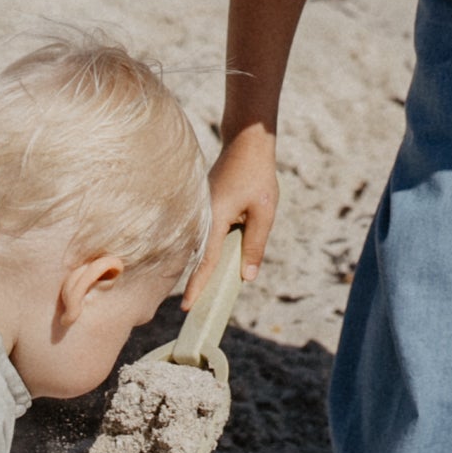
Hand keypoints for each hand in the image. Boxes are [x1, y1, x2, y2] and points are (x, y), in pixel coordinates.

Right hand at [197, 125, 280, 297]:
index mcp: (215, 219)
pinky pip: (204, 234)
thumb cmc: (258, 176)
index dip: (197, 286)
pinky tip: (211, 263)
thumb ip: (255, 245)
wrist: (246, 143)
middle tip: (193, 309)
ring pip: (201, 246)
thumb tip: (247, 277)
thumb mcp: (264, 212)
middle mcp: (203, 217)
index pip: (206, 260)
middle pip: (198, 257)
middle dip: (197, 282)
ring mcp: (201, 210)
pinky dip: (207, 250)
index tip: (187, 307)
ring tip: (200, 292)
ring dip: (202, 266)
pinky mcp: (205, 206)